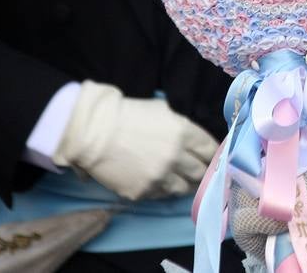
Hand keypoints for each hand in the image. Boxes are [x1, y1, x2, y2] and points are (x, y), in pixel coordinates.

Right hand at [52, 81, 217, 200]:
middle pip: (201, 172)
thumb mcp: (163, 110)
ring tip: (178, 178)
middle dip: (201, 171)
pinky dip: (162, 190)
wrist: (92, 132)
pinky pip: (161, 195)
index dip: (213, 155)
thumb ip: (183, 128)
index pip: (211, 151)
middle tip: (198, 171)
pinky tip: (156, 181)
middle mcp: (176, 157)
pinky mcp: (143, 192)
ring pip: (183, 188)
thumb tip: (197, 142)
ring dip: (183, 183)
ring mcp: (160, 177)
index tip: (212, 158)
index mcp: (184, 133)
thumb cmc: (127, 115)